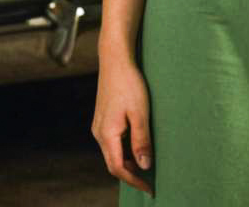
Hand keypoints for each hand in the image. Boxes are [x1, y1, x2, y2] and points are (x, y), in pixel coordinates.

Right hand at [91, 54, 154, 194]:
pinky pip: (112, 142)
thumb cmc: (129, 84)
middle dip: (131, 174)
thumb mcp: (140, 112)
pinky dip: (124, 150)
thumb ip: (142, 140)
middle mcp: (98, 133)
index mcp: (106, 134)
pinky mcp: (102, 118)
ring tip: (146, 164)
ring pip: (112, 153)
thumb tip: (144, 166)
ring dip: (128, 162)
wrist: (115, 60)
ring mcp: (99, 125)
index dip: (134, 181)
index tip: (150, 188)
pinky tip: (137, 146)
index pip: (118, 168)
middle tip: (150, 180)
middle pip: (113, 163)